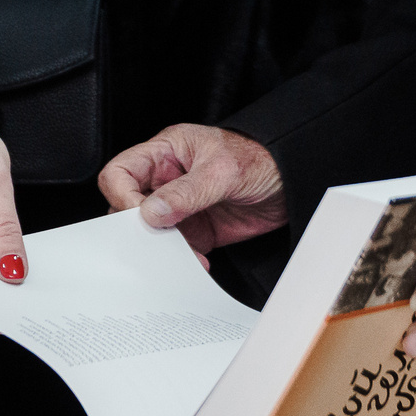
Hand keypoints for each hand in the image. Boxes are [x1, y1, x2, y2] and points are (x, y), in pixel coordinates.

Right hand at [98, 124, 287, 255]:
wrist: (294, 181)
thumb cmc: (262, 158)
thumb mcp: (223, 170)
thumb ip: (186, 192)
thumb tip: (151, 213)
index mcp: (165, 153)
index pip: (121, 173)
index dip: (122, 196)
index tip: (141, 216)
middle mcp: (166, 180)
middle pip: (127, 206)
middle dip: (138, 228)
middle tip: (156, 241)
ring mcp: (180, 207)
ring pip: (150, 232)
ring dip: (161, 249)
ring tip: (181, 255)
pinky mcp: (196, 230)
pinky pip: (175, 250)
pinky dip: (181, 260)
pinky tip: (198, 262)